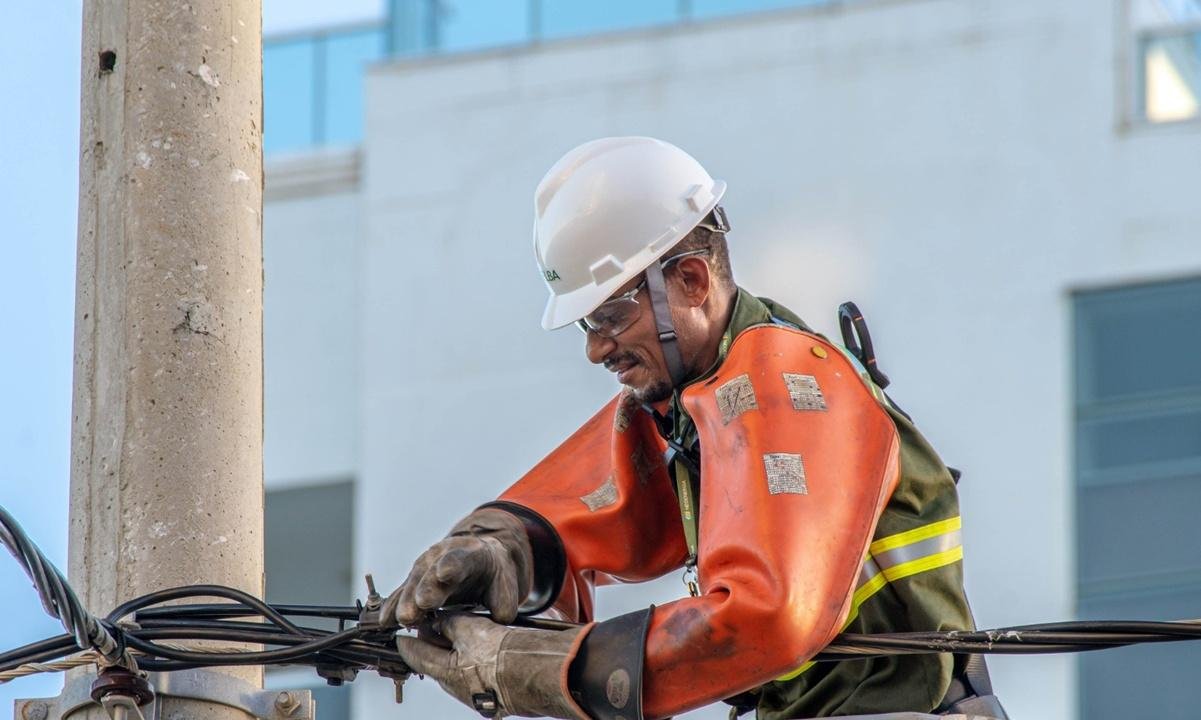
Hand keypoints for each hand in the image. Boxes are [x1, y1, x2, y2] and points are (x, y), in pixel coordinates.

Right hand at [381, 509, 532, 626]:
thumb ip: (502, 605)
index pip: (460, 558)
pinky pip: (401, 594)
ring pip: (413, 583)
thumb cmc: (493, 577)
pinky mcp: (413, 581)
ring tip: (402, 618)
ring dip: (407, 601)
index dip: (452, 565)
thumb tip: (495, 621)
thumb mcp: (504, 587)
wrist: (480, 561)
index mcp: (469, 554)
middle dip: (425, 587)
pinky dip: (393, 607)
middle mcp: (442, 557)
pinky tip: (385, 621)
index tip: (444, 573)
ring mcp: (425, 567)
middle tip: (420, 604)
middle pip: (432, 572)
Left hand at [395, 613, 584, 718]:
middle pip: (437, 665)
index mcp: (446, 673)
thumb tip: (439, 622)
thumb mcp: (472, 629)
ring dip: (455, 656)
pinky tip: (484, 653)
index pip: (417, 656)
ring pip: (459, 672)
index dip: (408, 643)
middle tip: (431, 631)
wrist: (539, 673)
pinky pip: (477, 678)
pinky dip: (475, 664)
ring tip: (460, 638)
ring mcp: (477, 696)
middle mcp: (458, 689)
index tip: (401, 637)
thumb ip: (451, 624)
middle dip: (433, 649)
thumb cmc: (505, 652)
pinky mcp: (497, 698)